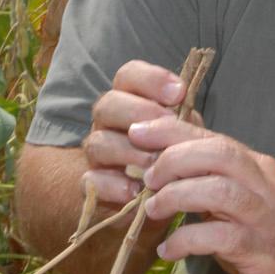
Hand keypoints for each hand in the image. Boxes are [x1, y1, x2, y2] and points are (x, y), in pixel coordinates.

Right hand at [79, 60, 187, 210]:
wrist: (157, 199)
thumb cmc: (172, 155)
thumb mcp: (184, 134)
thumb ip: (184, 122)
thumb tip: (183, 113)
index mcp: (129, 100)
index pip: (128, 75)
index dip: (151, 79)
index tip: (179, 93)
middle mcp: (108, 122)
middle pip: (107, 104)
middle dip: (137, 111)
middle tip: (167, 125)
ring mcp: (97, 154)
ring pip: (97, 142)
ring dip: (128, 151)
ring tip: (154, 163)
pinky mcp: (93, 185)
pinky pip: (90, 180)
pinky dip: (112, 186)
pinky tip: (136, 191)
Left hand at [129, 116, 274, 273]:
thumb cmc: (263, 243)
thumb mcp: (237, 202)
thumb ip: (210, 177)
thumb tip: (167, 150)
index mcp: (258, 168)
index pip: (214, 137)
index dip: (173, 131)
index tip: (137, 131)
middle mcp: (266, 185)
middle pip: (218, 154)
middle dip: (174, 159)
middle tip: (146, 178)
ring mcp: (265, 217)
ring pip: (218, 191)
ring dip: (176, 196)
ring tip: (151, 211)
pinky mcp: (260, 250)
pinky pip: (217, 236)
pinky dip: (185, 240)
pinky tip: (168, 250)